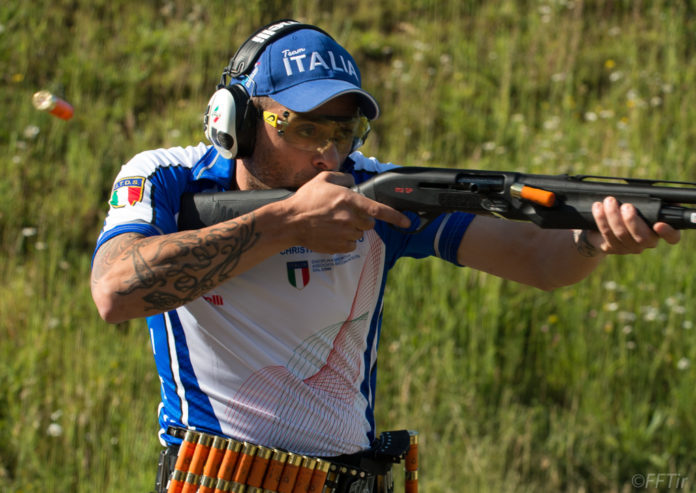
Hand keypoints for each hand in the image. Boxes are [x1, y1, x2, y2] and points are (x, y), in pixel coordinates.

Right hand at [283, 171, 410, 252]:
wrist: (290, 222)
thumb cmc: (305, 200)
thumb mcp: (323, 179)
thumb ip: (342, 177)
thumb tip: (352, 181)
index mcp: (349, 200)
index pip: (379, 210)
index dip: (396, 217)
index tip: (407, 222)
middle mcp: (350, 218)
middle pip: (369, 223)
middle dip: (361, 219)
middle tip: (343, 214)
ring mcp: (345, 234)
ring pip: (359, 234)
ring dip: (351, 229)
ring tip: (333, 223)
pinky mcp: (339, 246)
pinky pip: (350, 245)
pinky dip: (344, 240)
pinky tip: (331, 233)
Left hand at [584, 196, 680, 254]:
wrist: (603, 226)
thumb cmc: (628, 211)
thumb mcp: (642, 205)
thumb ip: (652, 202)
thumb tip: (666, 196)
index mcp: (658, 231)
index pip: (672, 237)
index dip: (668, 233)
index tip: (659, 224)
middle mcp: (646, 242)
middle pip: (642, 237)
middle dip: (632, 220)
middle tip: (626, 206)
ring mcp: (628, 247)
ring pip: (621, 234)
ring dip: (613, 216)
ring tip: (608, 201)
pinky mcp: (612, 247)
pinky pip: (606, 233)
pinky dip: (601, 219)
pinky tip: (597, 208)